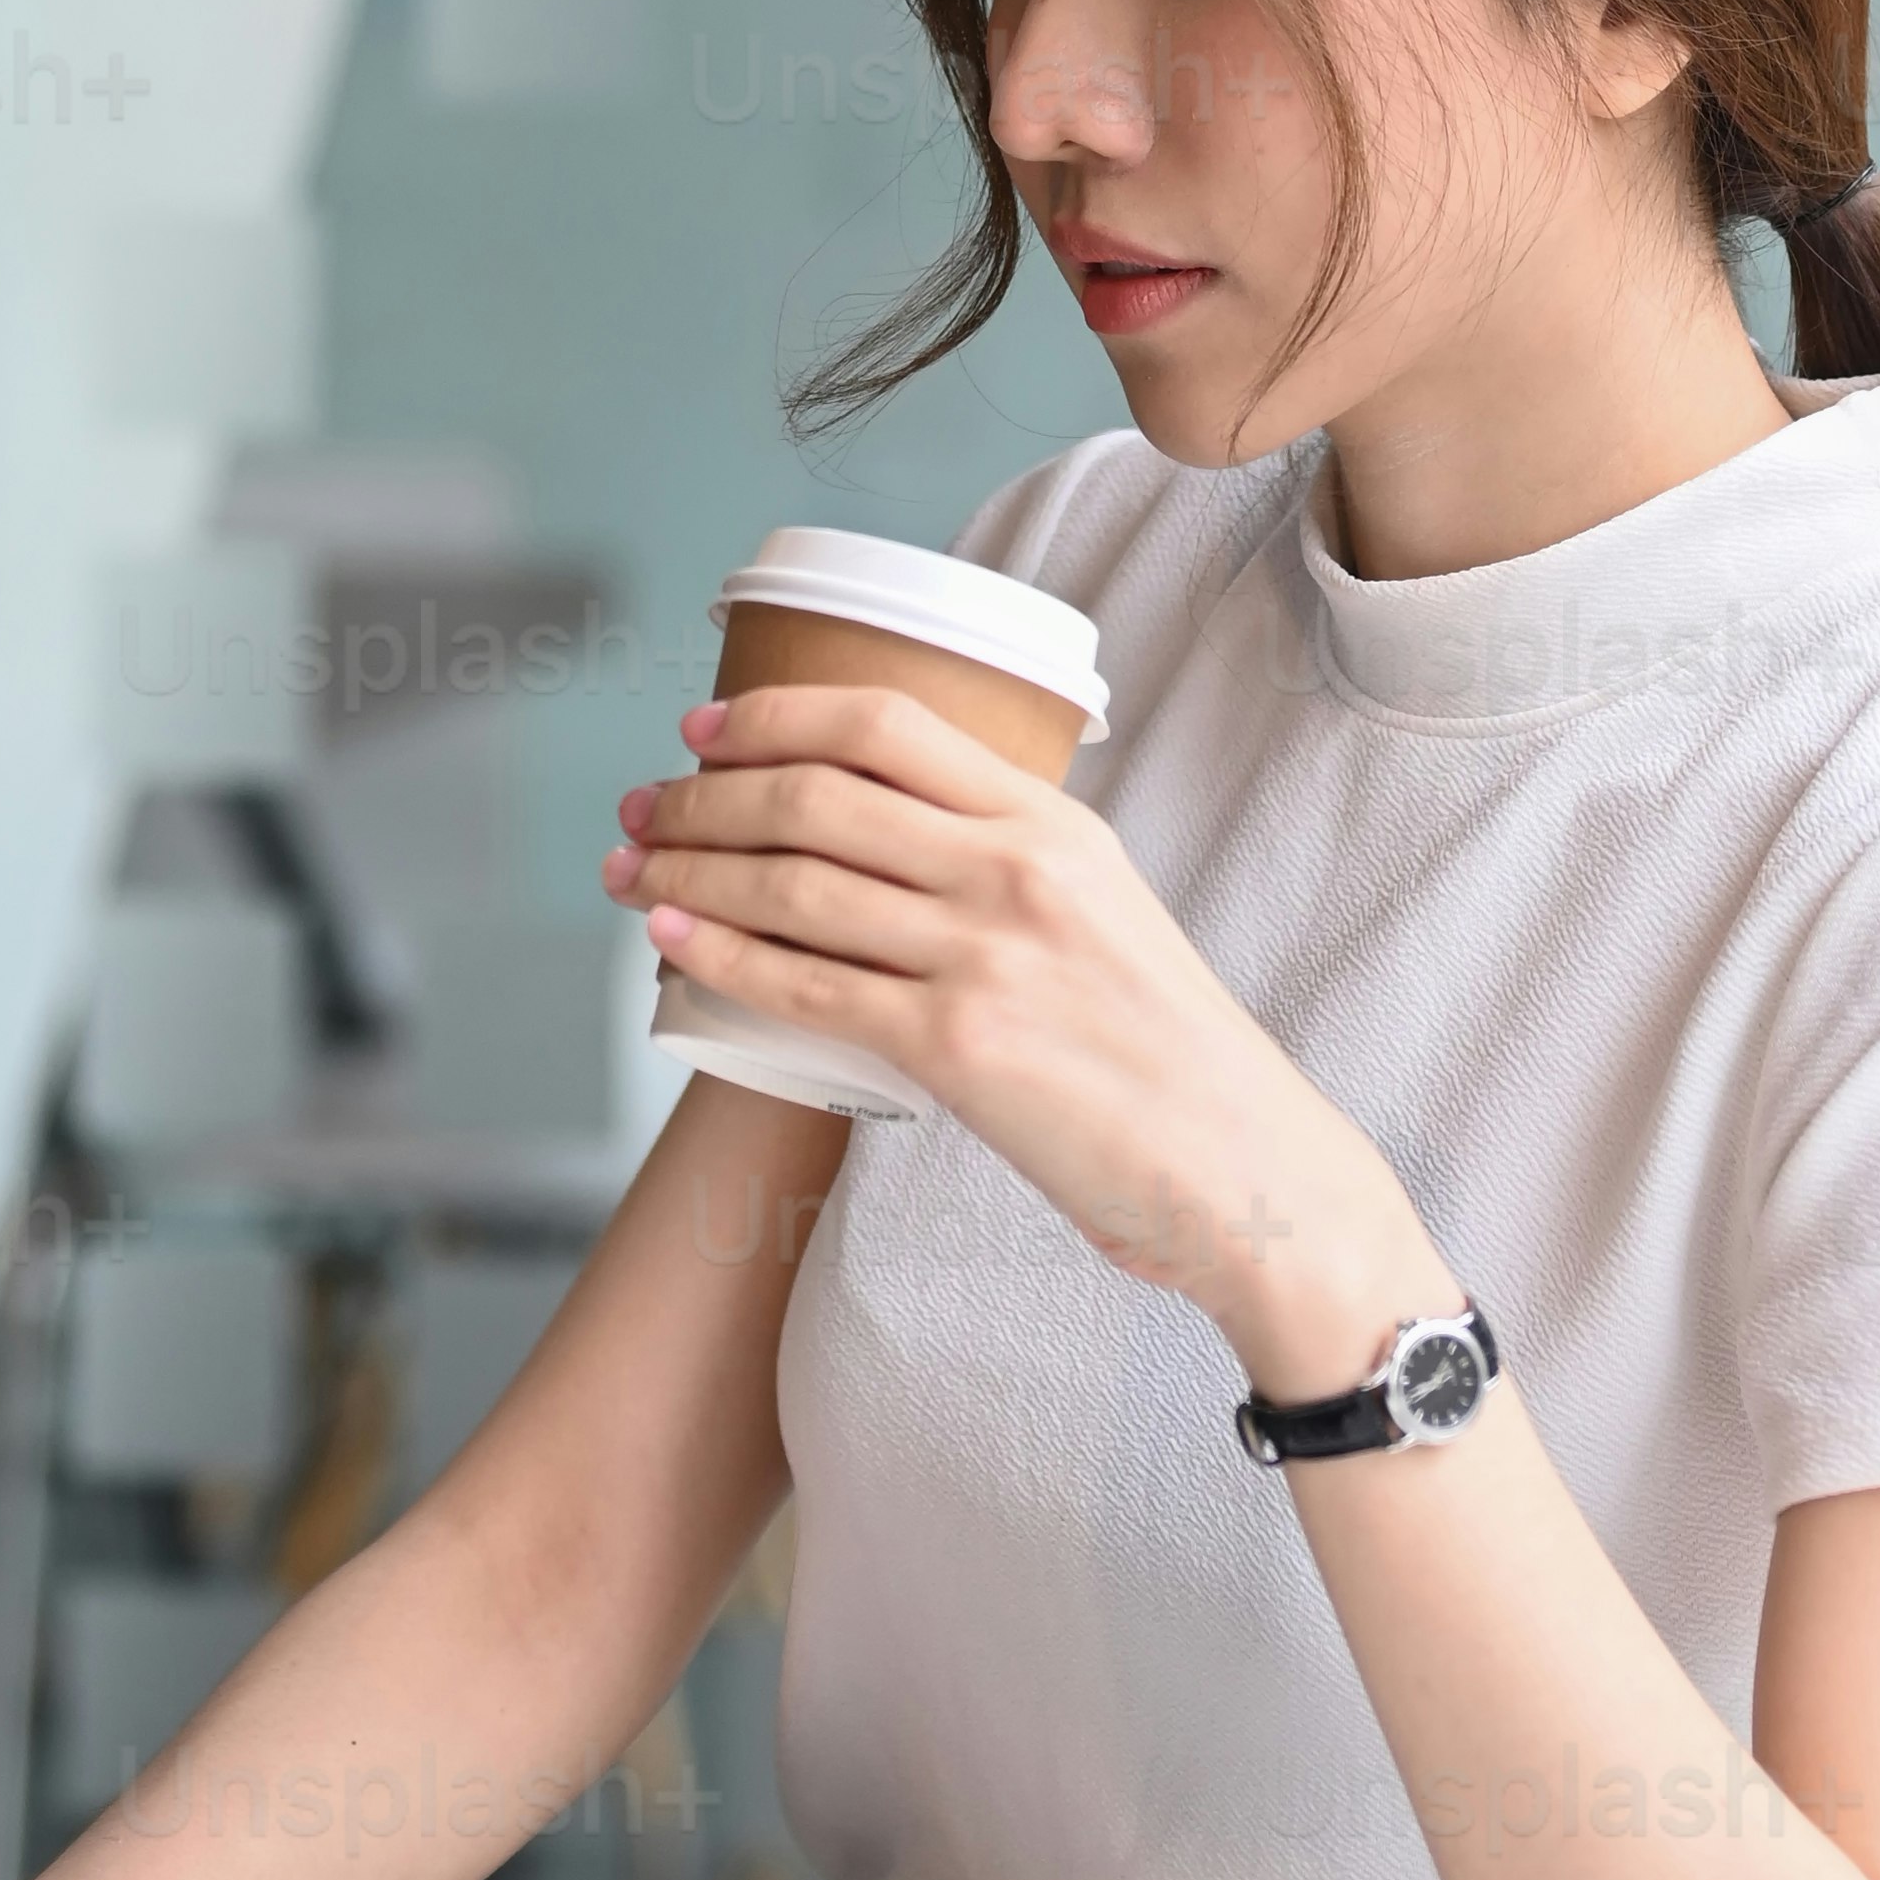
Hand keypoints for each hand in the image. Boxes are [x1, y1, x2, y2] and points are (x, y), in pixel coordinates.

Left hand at [608, 680, 1417, 1360]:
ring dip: (691, 865)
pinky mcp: (956, 1046)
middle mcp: (1015, 871)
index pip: (885, 724)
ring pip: (795, 881)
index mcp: (1054, 824)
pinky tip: (673, 938)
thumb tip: (890, 848)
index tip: (705, 728)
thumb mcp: (1105, 914)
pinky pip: (804, 983)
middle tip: (644, 805)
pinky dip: (721, 952)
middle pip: (818, 793)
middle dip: (706, 793)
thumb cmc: (1168, 1054)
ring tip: (633, 867)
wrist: (1246, 1167)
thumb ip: (1008, 869)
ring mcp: (984, 956)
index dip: (775, 712)